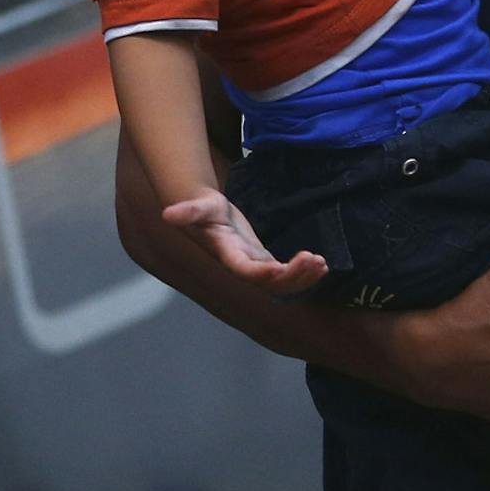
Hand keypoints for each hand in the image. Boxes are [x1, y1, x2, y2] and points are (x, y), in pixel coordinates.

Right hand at [160, 190, 326, 295]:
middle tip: (315, 260)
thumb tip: (167, 214)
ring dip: (303, 278)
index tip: (280, 267)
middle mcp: (242, 266)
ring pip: (280, 284)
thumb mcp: (198, 206)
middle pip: (269, 283)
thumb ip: (187, 210)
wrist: (206, 216)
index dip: (262, 273)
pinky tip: (322, 265)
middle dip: (292, 276)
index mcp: (227, 255)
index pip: (245, 270)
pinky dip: (303, 273)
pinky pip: (285, 275)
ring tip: (322, 264)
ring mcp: (254, 265)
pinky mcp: (263, 260)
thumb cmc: (203, 210)